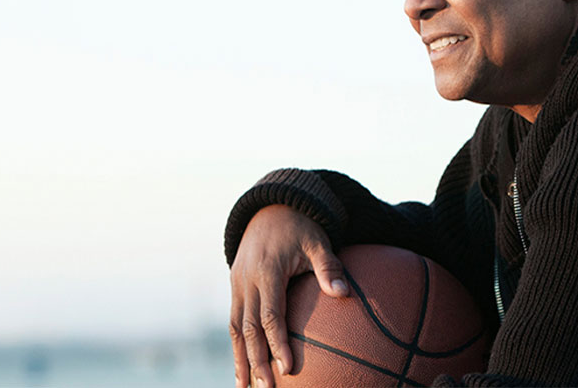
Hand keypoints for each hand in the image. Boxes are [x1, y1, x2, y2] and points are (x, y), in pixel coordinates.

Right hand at [229, 204, 348, 387]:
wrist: (270, 207)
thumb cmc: (300, 226)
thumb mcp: (318, 240)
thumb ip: (329, 267)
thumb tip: (344, 294)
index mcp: (268, 271)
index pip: (271, 315)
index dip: (278, 343)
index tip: (287, 367)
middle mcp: (247, 280)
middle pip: (248, 328)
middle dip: (255, 361)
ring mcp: (237, 283)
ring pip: (235, 327)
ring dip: (240, 359)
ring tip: (244, 387)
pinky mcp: (234, 286)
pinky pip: (232, 319)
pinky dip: (236, 344)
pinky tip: (241, 365)